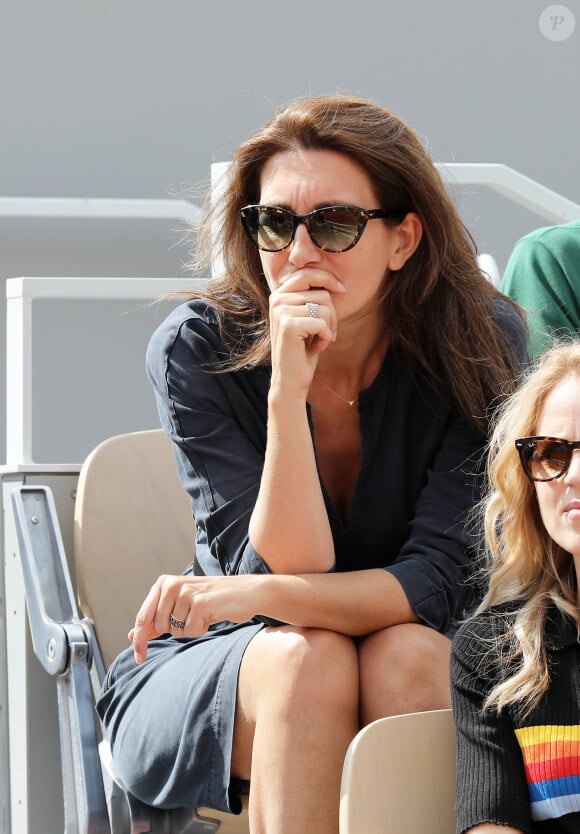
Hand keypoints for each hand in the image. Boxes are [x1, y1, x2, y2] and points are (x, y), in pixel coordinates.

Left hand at [128, 573, 264, 662]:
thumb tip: (132, 636)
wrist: (246, 592)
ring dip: (190, 629)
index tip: (139, 658)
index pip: (143, 617)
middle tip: (193, 618)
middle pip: (159, 627)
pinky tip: (211, 616)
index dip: (139, 640)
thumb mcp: (181, 607)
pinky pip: (191, 631)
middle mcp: (172, 584)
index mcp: (164, 583)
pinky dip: (201, 629)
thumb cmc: (212, 600)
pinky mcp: (200, 603)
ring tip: (204, 614)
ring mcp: (186, 592)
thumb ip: (156, 620)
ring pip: (175, 631)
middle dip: (175, 630)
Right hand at [268, 269, 345, 396]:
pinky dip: (325, 337)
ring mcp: (281, 311)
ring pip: (325, 308)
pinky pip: (322, 323)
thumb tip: (333, 280)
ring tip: (319, 341)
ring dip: (329, 328)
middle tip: (328, 331)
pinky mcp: (289, 325)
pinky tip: (317, 348)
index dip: (328, 278)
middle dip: (333, 313)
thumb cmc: (303, 350)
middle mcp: (277, 299)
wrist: (290, 380)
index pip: (307, 273)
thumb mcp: (307, 318)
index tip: (342, 289)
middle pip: (321, 292)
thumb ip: (312, 297)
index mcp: (279, 294)